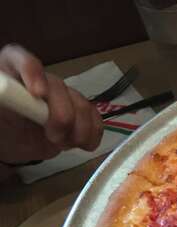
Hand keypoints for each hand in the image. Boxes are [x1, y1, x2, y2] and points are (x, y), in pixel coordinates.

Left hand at [0, 44, 102, 164]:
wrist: (12, 144)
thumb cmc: (0, 125)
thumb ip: (2, 98)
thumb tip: (4, 92)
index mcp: (11, 72)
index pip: (19, 59)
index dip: (32, 71)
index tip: (38, 93)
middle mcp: (39, 79)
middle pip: (58, 87)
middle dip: (62, 114)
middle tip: (54, 136)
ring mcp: (62, 97)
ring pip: (81, 104)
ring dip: (78, 129)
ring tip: (62, 144)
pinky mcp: (78, 114)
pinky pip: (94, 118)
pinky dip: (93, 133)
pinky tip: (82, 144)